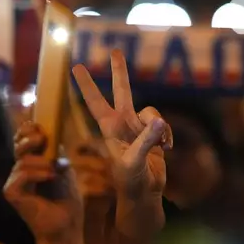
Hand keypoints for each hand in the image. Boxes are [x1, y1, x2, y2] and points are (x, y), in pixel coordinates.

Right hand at [5, 122, 84, 243]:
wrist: (66, 224)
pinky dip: (37, 174)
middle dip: (30, 138)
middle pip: (18, 145)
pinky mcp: (11, 193)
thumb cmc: (67, 199)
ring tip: (56, 172)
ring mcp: (14, 182)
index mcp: (33, 162)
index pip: (23, 140)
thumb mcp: (65, 170)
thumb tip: (50, 136)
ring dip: (42, 163)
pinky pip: (21, 175)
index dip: (28, 130)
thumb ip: (56, 153)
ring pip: (23, 161)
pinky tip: (50, 178)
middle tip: (43, 140)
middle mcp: (21, 170)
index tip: (41, 128)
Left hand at [72, 49, 171, 199]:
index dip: (87, 84)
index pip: (95, 102)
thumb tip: (159, 122)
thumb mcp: (134, 161)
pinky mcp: (153, 134)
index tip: (76, 66)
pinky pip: (163, 125)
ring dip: (159, 127)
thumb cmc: (131, 180)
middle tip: (115, 50)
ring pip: (152, 112)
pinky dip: (167, 136)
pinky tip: (167, 149)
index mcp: (110, 128)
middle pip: (122, 90)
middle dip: (120, 71)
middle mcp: (123, 123)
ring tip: (162, 147)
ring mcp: (138, 127)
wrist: (144, 192)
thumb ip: (146, 140)